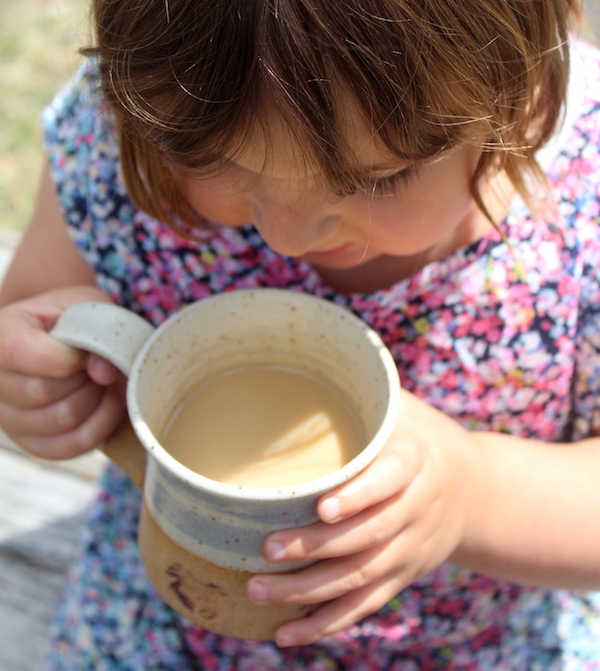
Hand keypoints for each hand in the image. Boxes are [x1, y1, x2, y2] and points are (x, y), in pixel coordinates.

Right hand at [0, 286, 126, 459]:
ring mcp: (8, 417)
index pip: (18, 352)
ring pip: (60, 421)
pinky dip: (100, 426)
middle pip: (42, 392)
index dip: (64, 357)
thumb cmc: (79, 320)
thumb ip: (98, 331)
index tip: (88, 351)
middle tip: (98, 365)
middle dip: (85, 378)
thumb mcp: (90, 310)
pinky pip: (69, 446)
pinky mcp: (31, 442)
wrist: (71, 339)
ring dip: (96, 400)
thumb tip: (104, 372)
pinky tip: (106, 402)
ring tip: (102, 381)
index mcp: (0, 333)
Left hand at [246, 389, 479, 646]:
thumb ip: (366, 391)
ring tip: (259, 590)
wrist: (477, 491)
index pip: (389, 482)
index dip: (358, 497)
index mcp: (415, 463)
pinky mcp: (400, 575)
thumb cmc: (423, 437)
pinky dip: (326, 623)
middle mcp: (414, 511)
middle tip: (268, 549)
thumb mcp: (403, 407)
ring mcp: (408, 550)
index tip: (322, 506)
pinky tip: (286, 634)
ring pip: (359, 577)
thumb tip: (311, 351)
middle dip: (316, 548)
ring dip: (309, 591)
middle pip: (366, 537)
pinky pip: (364, 605)